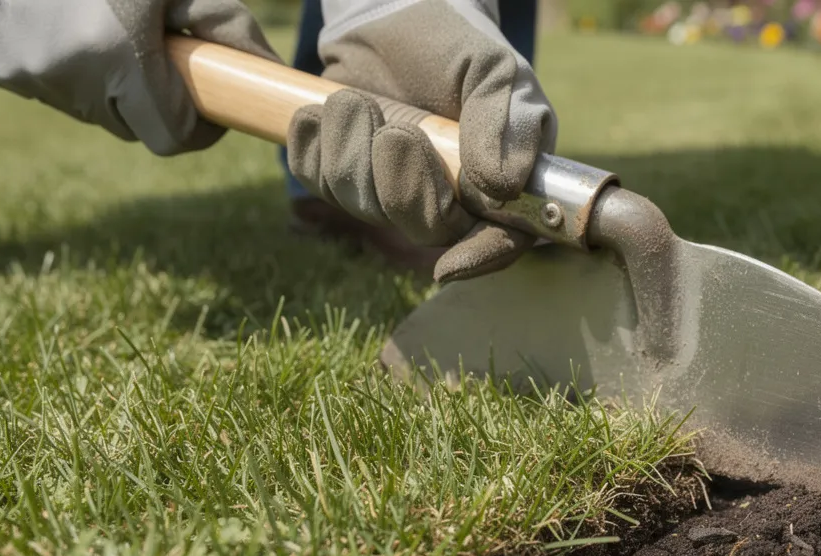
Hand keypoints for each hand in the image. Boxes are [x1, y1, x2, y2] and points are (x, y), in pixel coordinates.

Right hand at [0, 0, 279, 155]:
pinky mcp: (6, 74)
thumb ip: (221, 21)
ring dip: (119, 87)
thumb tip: (267, 68)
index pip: (175, 136)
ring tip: (115, 37)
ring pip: (102, 114)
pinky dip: (80, 73)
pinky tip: (75, 32)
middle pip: (141, 129)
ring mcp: (38, 81)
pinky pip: (63, 92)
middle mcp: (75, 79)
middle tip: (163, 60)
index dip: (200, 128)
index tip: (210, 105)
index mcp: (118, 54)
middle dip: (161, 103)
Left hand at [284, 0, 557, 282]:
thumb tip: (502, 187)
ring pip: (363, 206)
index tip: (448, 267)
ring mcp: (390, 189)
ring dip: (353, 151)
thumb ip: (507, 122)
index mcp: (500, 182)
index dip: (477, 260)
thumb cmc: (456, 44)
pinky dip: (313, 144)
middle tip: (397, 131)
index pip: (498, 240)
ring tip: (358, 100)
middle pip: (423, 229)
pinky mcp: (341, 172)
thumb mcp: (493, 70)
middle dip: (403, 185)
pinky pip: (317, 181)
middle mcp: (447, 197)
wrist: (395, 12)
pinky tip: (321, 109)